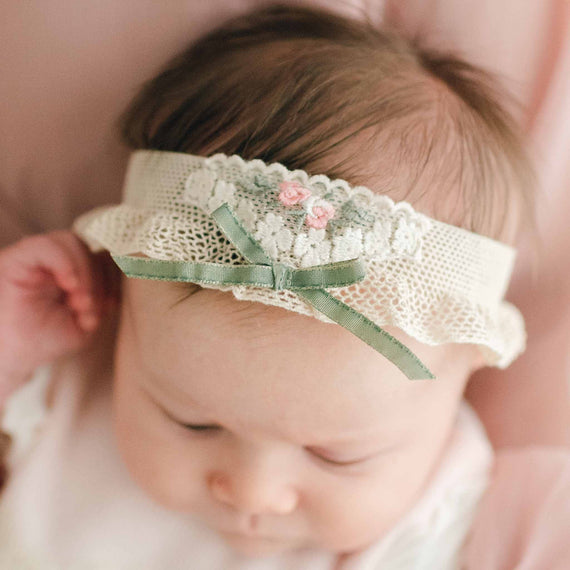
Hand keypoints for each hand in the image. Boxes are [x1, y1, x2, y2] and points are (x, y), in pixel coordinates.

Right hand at [0, 230, 118, 405]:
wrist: (13, 356)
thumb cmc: (49, 339)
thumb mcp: (87, 320)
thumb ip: (106, 294)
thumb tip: (121, 266)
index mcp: (77, 271)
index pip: (105, 258)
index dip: (112, 279)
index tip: (108, 307)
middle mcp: (57, 259)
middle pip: (91, 249)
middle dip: (98, 281)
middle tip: (88, 310)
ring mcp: (37, 256)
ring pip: (72, 242)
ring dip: (84, 273)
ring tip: (79, 302)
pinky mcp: (17, 257)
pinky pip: (46, 246)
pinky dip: (65, 263)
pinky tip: (69, 285)